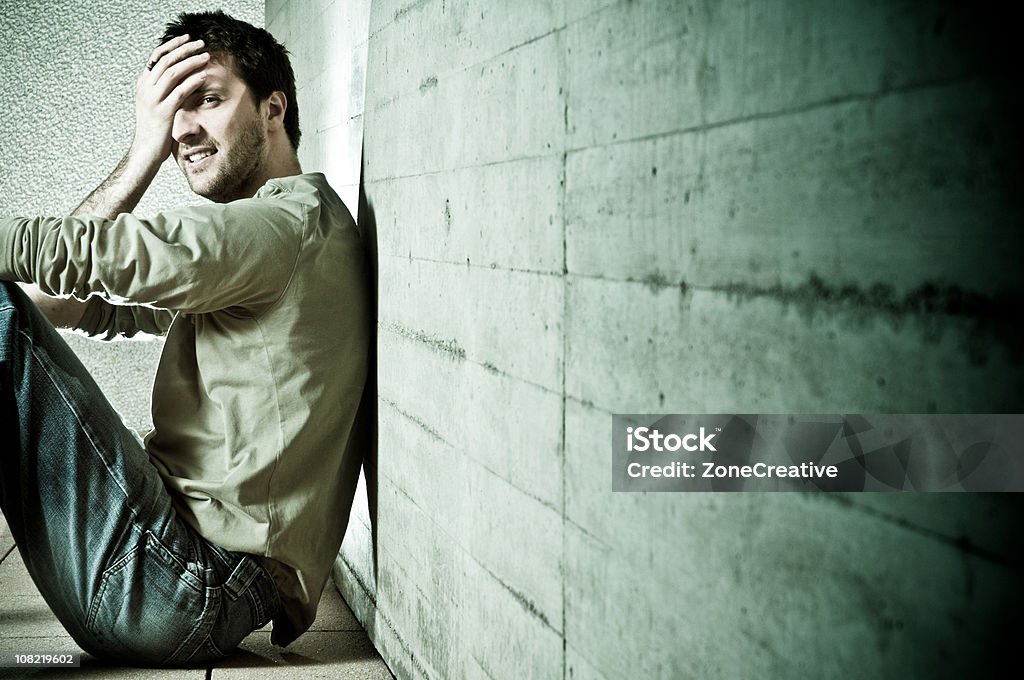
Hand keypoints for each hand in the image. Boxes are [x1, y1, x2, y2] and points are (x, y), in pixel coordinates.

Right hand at [130, 34, 209, 165]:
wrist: (146, 150)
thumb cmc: (154, 128)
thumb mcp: (156, 103)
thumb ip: (164, 88)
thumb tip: (180, 73)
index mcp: (143, 84)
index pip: (157, 56)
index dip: (173, 45)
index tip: (188, 38)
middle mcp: (146, 89)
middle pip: (166, 60)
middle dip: (185, 49)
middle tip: (201, 43)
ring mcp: (153, 100)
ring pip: (172, 73)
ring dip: (191, 62)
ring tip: (206, 56)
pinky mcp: (163, 112)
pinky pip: (179, 92)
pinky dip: (192, 82)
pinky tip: (203, 76)